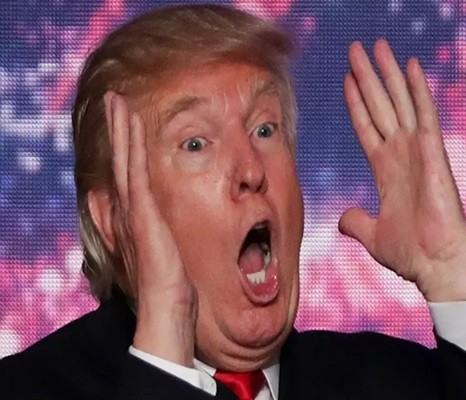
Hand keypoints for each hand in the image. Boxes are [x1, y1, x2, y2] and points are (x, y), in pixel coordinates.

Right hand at [104, 92, 196, 365]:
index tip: (123, 123)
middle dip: (116, 128)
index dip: (124, 147)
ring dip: (120, 127)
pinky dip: (132, 145)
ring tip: (115, 100)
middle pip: (120, 159)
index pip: (127, 173)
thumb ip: (164, 234)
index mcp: (134, 216)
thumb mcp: (166, 251)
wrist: (167, 303)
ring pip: (124, 158)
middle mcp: (127, 209)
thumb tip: (168, 226)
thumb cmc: (170, 283)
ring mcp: (132, 209)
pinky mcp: (142, 212)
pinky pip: (136, 169)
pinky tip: (131, 123)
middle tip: (112, 99)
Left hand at [339, 40, 465, 301]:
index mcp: (386, 170)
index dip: (356, 103)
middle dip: (368, 76)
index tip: (347, 79)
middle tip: (357, 47)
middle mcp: (401, 154)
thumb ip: (355, 222)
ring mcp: (417, 152)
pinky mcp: (433, 154)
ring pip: (399, 103)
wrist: (436, 266)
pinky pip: (424, 115)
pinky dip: (418, 90)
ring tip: (377, 46)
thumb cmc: (412, 255)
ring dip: (387, 74)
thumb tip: (343, 219)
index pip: (367, 127)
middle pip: (381, 106)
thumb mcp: (373, 235)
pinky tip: (411, 66)